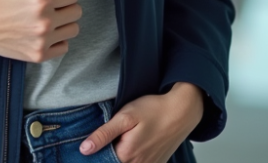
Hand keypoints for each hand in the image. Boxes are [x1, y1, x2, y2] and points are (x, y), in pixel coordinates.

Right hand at [0, 0, 84, 61]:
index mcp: (41, 1)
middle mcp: (44, 23)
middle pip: (77, 11)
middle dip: (65, 5)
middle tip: (47, 4)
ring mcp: (42, 42)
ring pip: (74, 29)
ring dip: (63, 22)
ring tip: (46, 18)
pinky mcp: (38, 56)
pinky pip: (64, 47)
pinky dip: (57, 39)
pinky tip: (43, 32)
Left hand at [80, 82, 204, 162]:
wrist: (182, 111)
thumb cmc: (154, 110)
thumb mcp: (125, 117)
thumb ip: (104, 134)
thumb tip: (84, 150)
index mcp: (127, 155)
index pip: (102, 161)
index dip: (97, 151)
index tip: (97, 141)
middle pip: (115, 162)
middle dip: (109, 153)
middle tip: (118, 133)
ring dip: (122, 155)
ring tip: (128, 136)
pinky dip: (134, 157)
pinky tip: (136, 142)